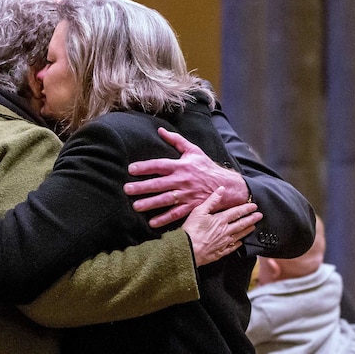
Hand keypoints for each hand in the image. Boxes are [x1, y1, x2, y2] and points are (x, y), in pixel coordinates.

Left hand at [124, 127, 250, 227]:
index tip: (131, 169)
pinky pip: (176, 214)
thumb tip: (160, 130)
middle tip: (127, 189)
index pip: (159, 165)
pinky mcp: (191, 207)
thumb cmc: (207, 167)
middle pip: (159, 184)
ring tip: (136, 206)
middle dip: (142, 187)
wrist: (227, 185)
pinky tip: (152, 223)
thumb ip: (176, 140)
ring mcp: (186, 195)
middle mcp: (182, 180)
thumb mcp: (194, 151)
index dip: (145, 167)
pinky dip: (164, 219)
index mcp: (181, 166)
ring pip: (165, 200)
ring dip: (150, 204)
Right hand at [182, 187, 260, 265]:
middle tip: (259, 216)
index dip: (246, 208)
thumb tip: (221, 189)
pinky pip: (232, 247)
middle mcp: (225, 231)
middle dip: (251, 219)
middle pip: (241, 224)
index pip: (237, 212)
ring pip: (239, 235)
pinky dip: (238, 244)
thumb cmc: (191, 230)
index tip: (254, 206)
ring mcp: (223, 242)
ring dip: (247, 230)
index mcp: (220, 220)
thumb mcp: (199, 211)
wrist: (188, 249)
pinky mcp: (220, 252)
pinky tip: (240, 243)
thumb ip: (211, 201)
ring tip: (253, 227)